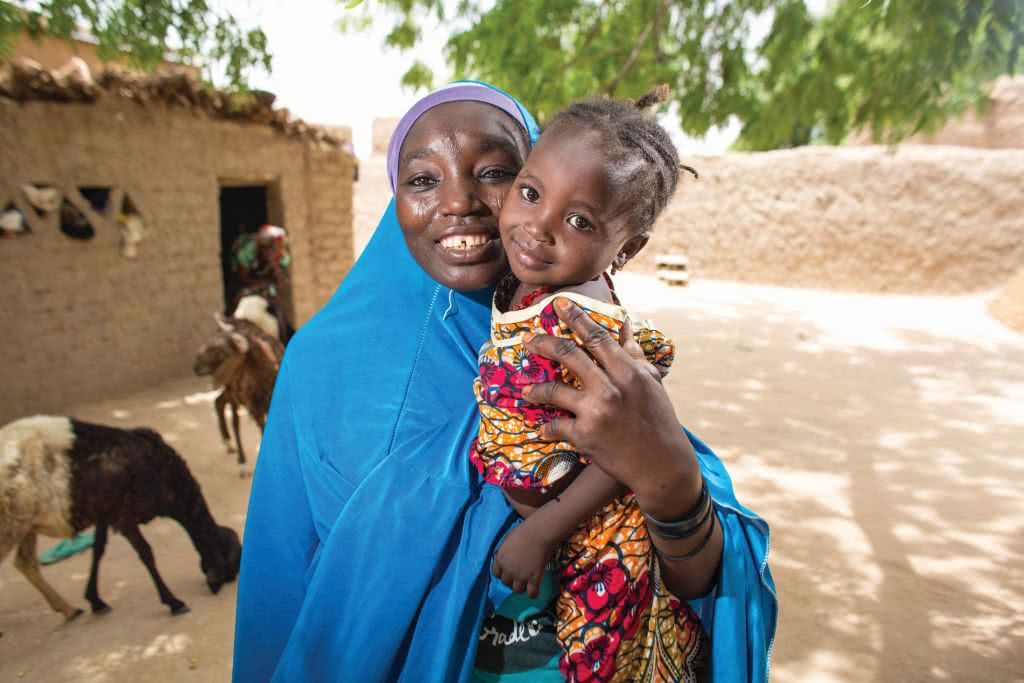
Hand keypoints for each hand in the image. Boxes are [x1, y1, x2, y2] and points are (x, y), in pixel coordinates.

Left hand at [491, 521, 556, 598]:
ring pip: (517, 590)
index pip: (496, 574)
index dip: (502, 573)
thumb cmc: (524, 531)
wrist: (539, 533)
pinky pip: (532, 594)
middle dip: (512, 579)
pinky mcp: (534, 579)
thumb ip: (504, 551)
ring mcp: (521, 576)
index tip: (508, 570)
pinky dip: (533, 594)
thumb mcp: (508, 540)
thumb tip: (505, 557)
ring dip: (521, 587)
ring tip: (527, 583)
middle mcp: (508, 570)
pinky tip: (535, 590)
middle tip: (520, 574)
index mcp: (500, 560)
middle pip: (506, 582)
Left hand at [521, 298, 701, 518]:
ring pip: (554, 391)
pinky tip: (543, 428)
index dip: (576, 317)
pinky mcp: (584, 437)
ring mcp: (595, 412)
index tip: (558, 304)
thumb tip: (625, 325)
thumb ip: (634, 354)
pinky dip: (547, 427)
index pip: (597, 337)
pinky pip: (555, 426)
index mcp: (629, 372)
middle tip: (527, 338)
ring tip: (526, 389)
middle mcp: (610, 388)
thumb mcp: (651, 383)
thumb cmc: (659, 420)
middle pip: (569, 355)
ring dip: (535, 389)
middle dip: (543, 342)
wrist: (662, 466)